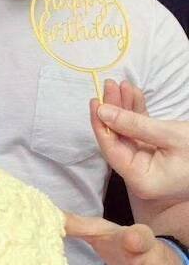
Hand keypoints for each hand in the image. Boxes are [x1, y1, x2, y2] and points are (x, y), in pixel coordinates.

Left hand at [91, 80, 188, 200]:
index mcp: (141, 180)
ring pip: (127, 133)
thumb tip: (103, 112)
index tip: (95, 102)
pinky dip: (137, 113)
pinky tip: (132, 93)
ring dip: (124, 108)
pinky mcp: (155, 153)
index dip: (101, 125)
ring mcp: (147, 164)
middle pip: (117, 139)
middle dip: (113, 110)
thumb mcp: (170, 135)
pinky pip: (140, 132)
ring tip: (119, 84)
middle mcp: (140, 175)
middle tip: (107, 85)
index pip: (111, 150)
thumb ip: (134, 124)